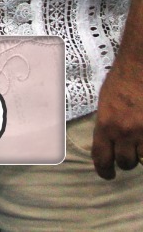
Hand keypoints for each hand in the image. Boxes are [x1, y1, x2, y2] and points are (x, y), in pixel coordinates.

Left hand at [92, 54, 142, 178]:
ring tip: (140, 140)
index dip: (104, 170)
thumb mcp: (105, 102)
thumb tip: (108, 141)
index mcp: (106, 124)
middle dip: (126, 161)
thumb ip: (107, 123)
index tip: (107, 175)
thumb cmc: (122, 80)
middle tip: (128, 154)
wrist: (140, 65)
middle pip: (125, 162)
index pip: (101, 156)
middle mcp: (125, 131)